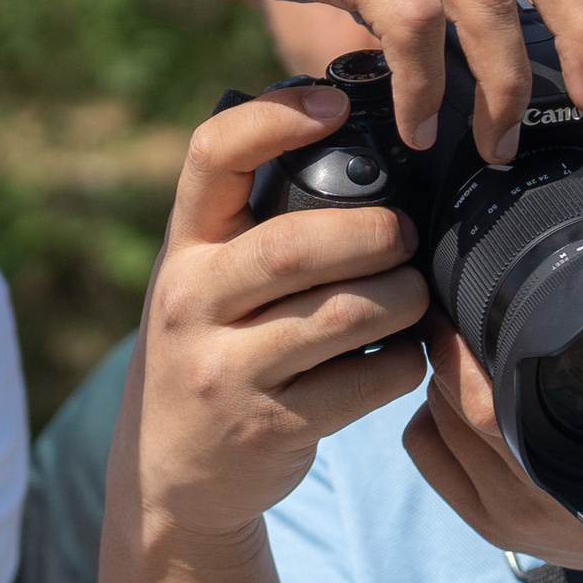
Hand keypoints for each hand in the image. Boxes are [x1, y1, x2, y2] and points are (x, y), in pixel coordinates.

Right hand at [133, 82, 430, 551]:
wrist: (167, 478)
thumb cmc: (209, 353)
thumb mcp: (203, 284)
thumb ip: (253, 226)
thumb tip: (350, 142)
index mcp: (182, 249)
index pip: (213, 156)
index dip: (277, 117)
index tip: (334, 104)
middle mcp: (192, 302)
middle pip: (294, 244)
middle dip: (372, 234)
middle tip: (405, 235)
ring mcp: (226, 370)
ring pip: (341, 315)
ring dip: (401, 298)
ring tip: (416, 293)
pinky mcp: (270, 427)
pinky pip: (364, 383)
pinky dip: (402, 362)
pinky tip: (403, 355)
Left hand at [400, 147, 582, 582]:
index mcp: (577, 451)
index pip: (478, 393)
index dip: (454, 335)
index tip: (452, 289)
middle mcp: (533, 494)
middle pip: (446, 401)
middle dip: (441, 347)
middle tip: (448, 304)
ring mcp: (507, 518)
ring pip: (428, 425)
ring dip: (438, 379)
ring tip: (463, 346)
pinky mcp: (491, 530)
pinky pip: (425, 454)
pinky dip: (431, 418)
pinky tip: (463, 397)